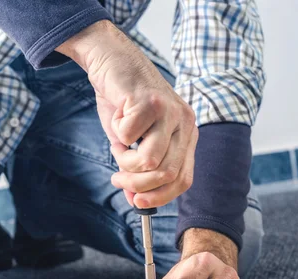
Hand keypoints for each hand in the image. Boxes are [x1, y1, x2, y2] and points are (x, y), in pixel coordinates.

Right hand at [57, 21, 197, 208]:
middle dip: (137, 184)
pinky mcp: (151, 101)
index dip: (160, 196)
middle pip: (167, 174)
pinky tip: (118, 116)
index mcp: (186, 134)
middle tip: (117, 177)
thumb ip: (136, 169)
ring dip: (125, 161)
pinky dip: (117, 133)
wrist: (111, 59)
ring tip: (118, 144)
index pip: (183, 179)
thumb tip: (135, 200)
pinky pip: (130, 137)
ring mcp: (170, 111)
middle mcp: (185, 123)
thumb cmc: (122, 101)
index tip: (137, 201)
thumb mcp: (131, 141)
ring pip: (150, 160)